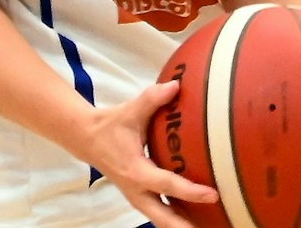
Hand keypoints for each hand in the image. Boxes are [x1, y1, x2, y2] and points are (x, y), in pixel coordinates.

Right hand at [82, 80, 218, 227]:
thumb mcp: (130, 110)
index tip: (213, 195)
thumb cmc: (111, 125)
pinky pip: (159, 211)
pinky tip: (194, 217)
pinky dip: (175, 217)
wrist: (87, 139)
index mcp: (136, 171)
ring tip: (206, 226)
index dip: (190, 191)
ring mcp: (137, 196)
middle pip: (163, 217)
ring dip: (180, 225)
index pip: (167, 184)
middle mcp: (136, 189)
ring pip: (160, 219)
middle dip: (185, 226)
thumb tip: (176, 86)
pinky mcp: (139, 196)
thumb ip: (153, 98)